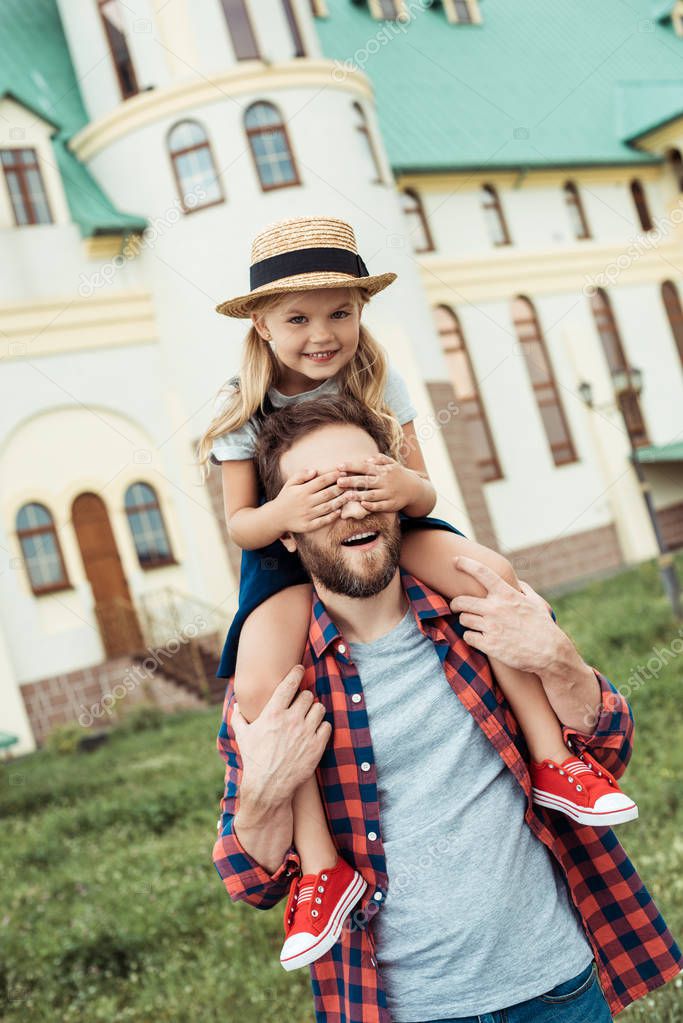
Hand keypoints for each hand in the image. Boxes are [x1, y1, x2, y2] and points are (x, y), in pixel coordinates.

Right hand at [232, 665, 331, 809]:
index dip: (296, 672)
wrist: (268, 787)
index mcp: (273, 713)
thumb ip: (239, 718)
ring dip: (314, 710)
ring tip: (309, 717)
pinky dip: (322, 726)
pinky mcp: (317, 746)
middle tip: (301, 704)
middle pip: (307, 695)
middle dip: (304, 698)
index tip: (300, 668)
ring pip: (319, 708)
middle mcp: (291, 720)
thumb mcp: (243, 737)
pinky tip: (315, 731)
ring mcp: (306, 732)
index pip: (289, 684)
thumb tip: (236, 706)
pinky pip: (327, 726)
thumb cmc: (254, 760)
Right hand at [272, 468, 348, 533]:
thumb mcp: (290, 483)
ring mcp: (307, 515)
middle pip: (327, 493)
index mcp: (302, 491)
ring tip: (351, 496)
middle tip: (352, 483)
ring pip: (327, 507)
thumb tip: (315, 470)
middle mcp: (305, 502)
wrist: (275, 517)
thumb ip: (301, 475)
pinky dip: (332, 517)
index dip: (333, 476)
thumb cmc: (285, 497)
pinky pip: (322, 521)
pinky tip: (340, 511)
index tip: (343, 472)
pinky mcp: (308, 526)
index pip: (321, 481)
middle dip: (341, 487)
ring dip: (340, 501)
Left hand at [335, 454, 419, 511]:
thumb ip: (380, 459)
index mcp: (383, 470)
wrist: (415, 489)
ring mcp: (388, 494)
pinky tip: (362, 504)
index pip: (365, 467)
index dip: (352, 466)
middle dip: (351, 481)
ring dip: (358, 495)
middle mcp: (385, 482)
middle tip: (338, 482)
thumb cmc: (398, 475)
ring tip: (346, 496)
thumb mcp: (392, 464)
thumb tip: (367, 458)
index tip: (338, 466)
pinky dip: (372, 506)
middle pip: (366, 481)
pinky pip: (380, 506)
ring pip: (371, 495)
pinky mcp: (391, 505)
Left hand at [449, 556, 562, 673]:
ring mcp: (491, 627)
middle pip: (461, 601)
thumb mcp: (536, 603)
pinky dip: (471, 637)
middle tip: (456, 606)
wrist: (550, 653)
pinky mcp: (489, 645)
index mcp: (507, 595)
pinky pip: (468, 637)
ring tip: (472, 624)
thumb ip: (524, 589)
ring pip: (463, 619)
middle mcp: (496, 608)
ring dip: (465, 621)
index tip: (456, 560)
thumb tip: (517, 582)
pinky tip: (477, 638)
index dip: (466, 564)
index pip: (482, 573)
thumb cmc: (543, 626)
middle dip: (455, 603)